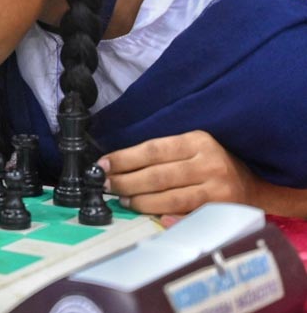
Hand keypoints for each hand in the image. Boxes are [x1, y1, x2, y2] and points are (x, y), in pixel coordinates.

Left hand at [98, 130, 257, 216]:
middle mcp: (209, 163)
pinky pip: (187, 217)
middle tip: (106, 186)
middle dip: (126, 182)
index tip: (102, 165)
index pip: (152, 150)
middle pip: (157, 175)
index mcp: (198, 141)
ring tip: (123, 200)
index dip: (124, 158)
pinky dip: (165, 218)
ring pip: (169, 198)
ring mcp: (218, 189)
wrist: (257, 185)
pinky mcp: (222, 212)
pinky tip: (149, 217)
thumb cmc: (213, 163)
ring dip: (140, 201)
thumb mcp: (193, 148)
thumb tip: (117, 165)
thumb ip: (163, 154)